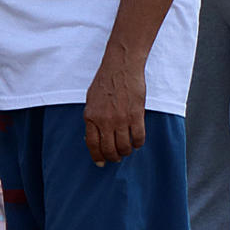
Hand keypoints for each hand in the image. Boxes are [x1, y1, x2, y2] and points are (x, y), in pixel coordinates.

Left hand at [84, 49, 147, 165]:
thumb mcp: (91, 101)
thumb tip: (96, 135)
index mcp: (91, 117)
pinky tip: (138, 142)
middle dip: (113, 157)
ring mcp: (121, 119)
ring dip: (126, 152)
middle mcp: (104, 121)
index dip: (97, 157)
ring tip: (127, 150)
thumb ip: (92, 118)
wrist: (121, 66)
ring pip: (124, 146)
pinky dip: (139, 143)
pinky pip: (139, 136)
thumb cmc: (106, 80)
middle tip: (116, 158)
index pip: (92, 145)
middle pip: (108, 149)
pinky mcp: (136, 114)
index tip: (101, 163)